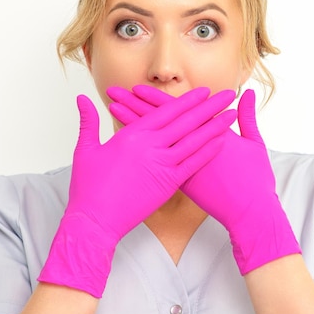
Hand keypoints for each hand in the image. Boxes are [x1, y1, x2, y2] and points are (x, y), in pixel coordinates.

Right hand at [38, 87, 236, 296]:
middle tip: (226, 95)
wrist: (94, 221)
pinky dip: (208, 151)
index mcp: (132, 135)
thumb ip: (88, 121)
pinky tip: (222, 142)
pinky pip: (193, 164)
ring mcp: (162, 165)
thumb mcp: (86, 149)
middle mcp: (150, 146)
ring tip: (232, 114)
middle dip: (209, 106)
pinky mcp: (168, 184)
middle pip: (186, 121)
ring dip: (215, 126)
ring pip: (194, 140)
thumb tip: (81, 99)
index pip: (165, 111)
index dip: (187, 100)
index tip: (202, 92)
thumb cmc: (88, 187)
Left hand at [108, 85, 300, 274]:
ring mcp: (181, 167)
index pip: (174, 111)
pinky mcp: (178, 184)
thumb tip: (246, 96)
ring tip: (112, 112)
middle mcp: (188, 148)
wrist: (251, 212)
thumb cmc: (255, 179)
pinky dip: (138, 154)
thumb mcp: (254, 144)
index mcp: (205, 133)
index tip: (136, 87)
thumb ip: (248, 118)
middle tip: (113, 92)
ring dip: (130, 125)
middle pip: (154, 122)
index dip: (154, 98)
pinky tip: (125, 145)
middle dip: (133, 105)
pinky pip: (152, 164)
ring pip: (149, 142)